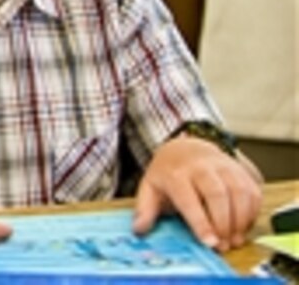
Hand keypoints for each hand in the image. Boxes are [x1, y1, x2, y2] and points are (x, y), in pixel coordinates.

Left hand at [133, 136, 261, 250]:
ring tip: (235, 239)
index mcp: (176, 173)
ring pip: (239, 192)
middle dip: (223, 223)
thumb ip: (145, 209)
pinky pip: (252, 190)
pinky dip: (253, 211)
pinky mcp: (240, 170)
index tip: (210, 242)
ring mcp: (223, 166)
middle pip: (217, 194)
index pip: (189, 198)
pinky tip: (244, 226)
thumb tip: (139, 229)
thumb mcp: (150, 187)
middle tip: (224, 245)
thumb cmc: (169, 173)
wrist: (186, 147)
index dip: (201, 222)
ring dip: (241, 220)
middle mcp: (201, 167)